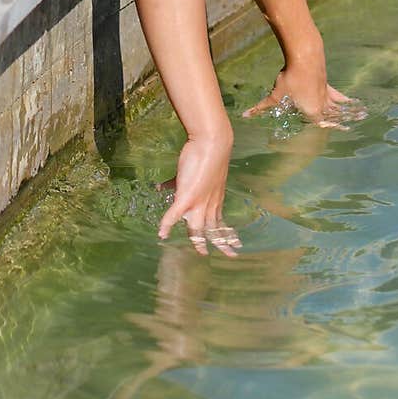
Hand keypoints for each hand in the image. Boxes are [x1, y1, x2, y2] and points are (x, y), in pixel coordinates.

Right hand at [157, 129, 241, 256]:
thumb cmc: (206, 152)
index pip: (221, 221)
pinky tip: (162, 234)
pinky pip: (173, 215)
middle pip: (216, 229)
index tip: (235, 243)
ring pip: (199, 229)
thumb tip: (164, 185)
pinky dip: (167, 225)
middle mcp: (209, 204)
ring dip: (199, 241)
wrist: (212, 142)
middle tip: (231, 256)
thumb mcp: (200, 171)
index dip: (227, 233)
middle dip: (222, 243)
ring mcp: (198, 202)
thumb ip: (181, 182)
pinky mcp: (186, 196)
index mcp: (215, 198)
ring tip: (201, 253)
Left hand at [242, 52, 365, 128]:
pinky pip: (338, 95)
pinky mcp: (327, 84)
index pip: (320, 124)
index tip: (330, 135)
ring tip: (361, 115)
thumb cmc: (290, 79)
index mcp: (312, 111)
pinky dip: (346, 100)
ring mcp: (326, 94)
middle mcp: (322, 105)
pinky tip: (354, 101)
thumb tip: (245, 115)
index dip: (323, 129)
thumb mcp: (275, 96)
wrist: (305, 58)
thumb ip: (261, 107)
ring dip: (348, 113)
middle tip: (348, 130)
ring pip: (339, 107)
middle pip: (332, 117)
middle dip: (339, 124)